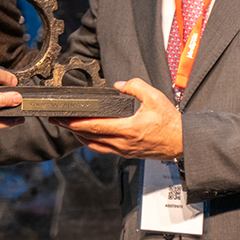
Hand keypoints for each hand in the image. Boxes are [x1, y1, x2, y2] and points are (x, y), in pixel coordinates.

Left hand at [58, 78, 181, 158]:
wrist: (182, 142)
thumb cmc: (170, 122)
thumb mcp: (155, 97)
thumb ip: (135, 86)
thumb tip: (119, 85)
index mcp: (128, 129)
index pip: (95, 126)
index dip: (75, 122)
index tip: (63, 118)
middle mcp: (123, 143)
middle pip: (89, 137)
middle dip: (70, 128)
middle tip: (57, 120)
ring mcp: (124, 151)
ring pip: (94, 145)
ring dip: (80, 136)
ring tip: (69, 127)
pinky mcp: (126, 154)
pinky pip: (103, 149)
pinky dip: (92, 141)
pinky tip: (89, 134)